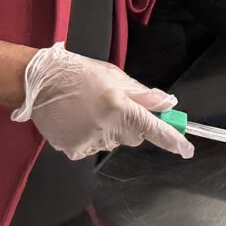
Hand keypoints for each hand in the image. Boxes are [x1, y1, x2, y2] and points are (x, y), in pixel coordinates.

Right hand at [12, 44, 190, 159]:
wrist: (39, 83)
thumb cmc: (78, 73)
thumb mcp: (115, 76)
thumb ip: (142, 94)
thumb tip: (167, 104)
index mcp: (119, 107)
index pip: (153, 129)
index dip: (172, 140)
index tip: (187, 149)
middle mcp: (106, 129)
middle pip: (134, 136)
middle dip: (132, 124)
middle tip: (116, 105)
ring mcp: (88, 142)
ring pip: (114, 142)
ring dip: (111, 129)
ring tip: (91, 109)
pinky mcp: (74, 151)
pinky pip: (94, 147)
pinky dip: (92, 136)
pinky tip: (79, 120)